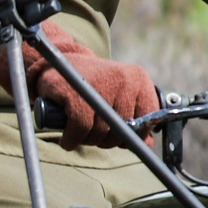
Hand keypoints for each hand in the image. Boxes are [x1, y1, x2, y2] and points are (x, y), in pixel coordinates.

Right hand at [0, 20, 160, 149]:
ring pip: (100, 132)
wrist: (59, 64)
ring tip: (79, 129)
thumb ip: (135, 118)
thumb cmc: (92, 87)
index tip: (119, 135)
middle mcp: (123, 78)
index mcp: (138, 79)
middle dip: (105, 139)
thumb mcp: (119, 97)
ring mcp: (100, 82)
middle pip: (122, 130)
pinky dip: (72, 138)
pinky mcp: (76, 90)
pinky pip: (80, 128)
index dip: (133, 135)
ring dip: (86, 140)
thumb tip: (147, 144)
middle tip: (93, 131)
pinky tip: (68, 138)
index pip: (148, 119)